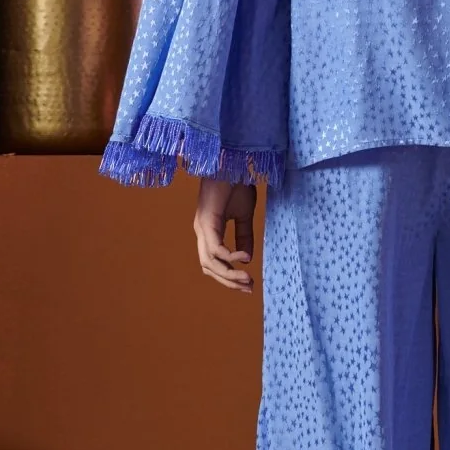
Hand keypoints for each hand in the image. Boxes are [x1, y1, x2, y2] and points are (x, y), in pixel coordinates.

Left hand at [194, 177, 256, 294]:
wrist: (232, 162)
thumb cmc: (236, 184)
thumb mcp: (244, 216)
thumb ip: (244, 237)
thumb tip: (246, 259)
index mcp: (208, 231)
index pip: (212, 263)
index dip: (228, 277)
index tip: (248, 285)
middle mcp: (201, 232)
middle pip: (209, 268)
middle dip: (228, 281)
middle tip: (249, 287)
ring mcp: (202, 227)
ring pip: (210, 262)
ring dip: (229, 274)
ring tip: (248, 278)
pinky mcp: (207, 220)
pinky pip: (216, 248)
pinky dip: (230, 256)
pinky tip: (244, 259)